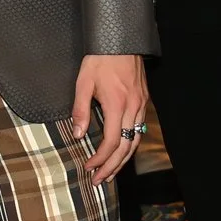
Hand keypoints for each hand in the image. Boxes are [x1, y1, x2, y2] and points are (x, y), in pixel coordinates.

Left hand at [71, 53, 148, 183]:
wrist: (120, 40)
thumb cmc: (100, 59)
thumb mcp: (83, 82)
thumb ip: (80, 110)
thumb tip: (77, 135)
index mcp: (117, 104)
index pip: (111, 141)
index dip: (100, 159)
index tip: (89, 168)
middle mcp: (133, 107)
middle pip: (126, 146)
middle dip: (112, 167)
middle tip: (100, 181)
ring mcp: (141, 104)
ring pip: (136, 140)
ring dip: (123, 160)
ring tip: (110, 173)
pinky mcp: (143, 101)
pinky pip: (139, 129)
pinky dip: (131, 144)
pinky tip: (123, 151)